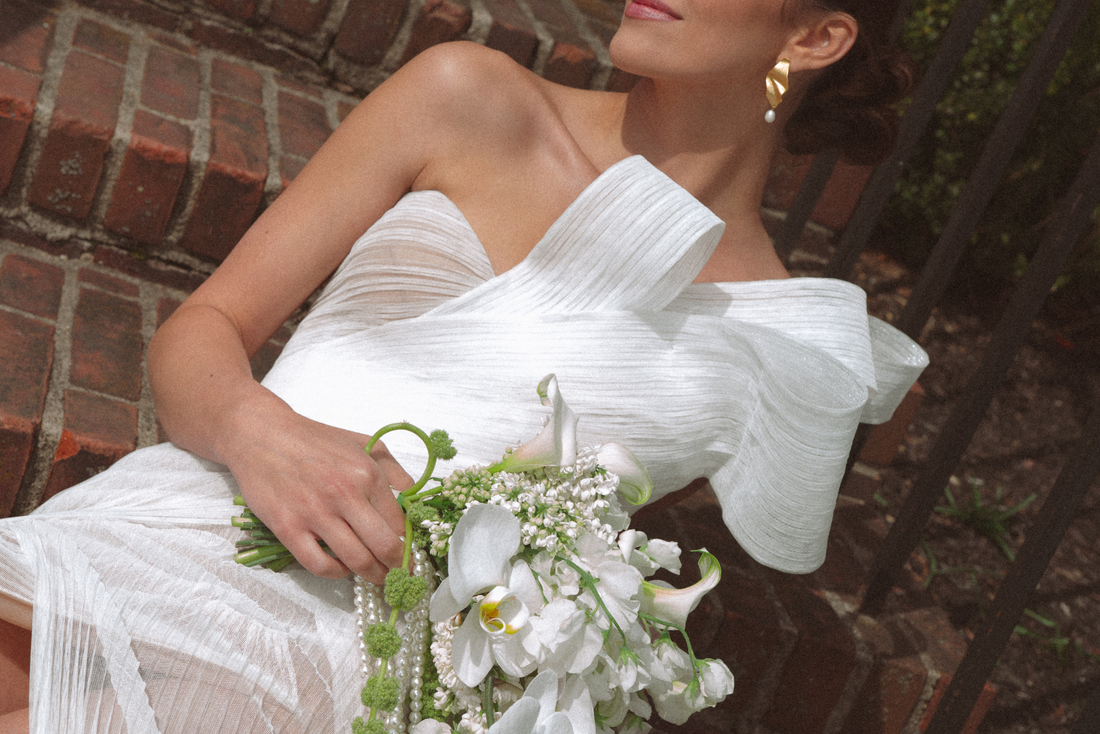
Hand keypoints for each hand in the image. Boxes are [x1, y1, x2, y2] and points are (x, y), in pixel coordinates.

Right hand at [220, 394, 412, 583]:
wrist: (261, 434)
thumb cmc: (315, 440)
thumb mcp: (363, 443)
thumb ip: (393, 470)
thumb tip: (414, 497)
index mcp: (367, 474)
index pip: (399, 523)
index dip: (409, 544)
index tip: (410, 554)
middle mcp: (345, 494)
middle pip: (385, 547)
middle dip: (398, 568)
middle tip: (400, 576)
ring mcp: (315, 513)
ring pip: (356, 561)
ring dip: (373, 575)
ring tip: (377, 577)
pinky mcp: (288, 528)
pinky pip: (320, 566)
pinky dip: (336, 573)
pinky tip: (341, 567)